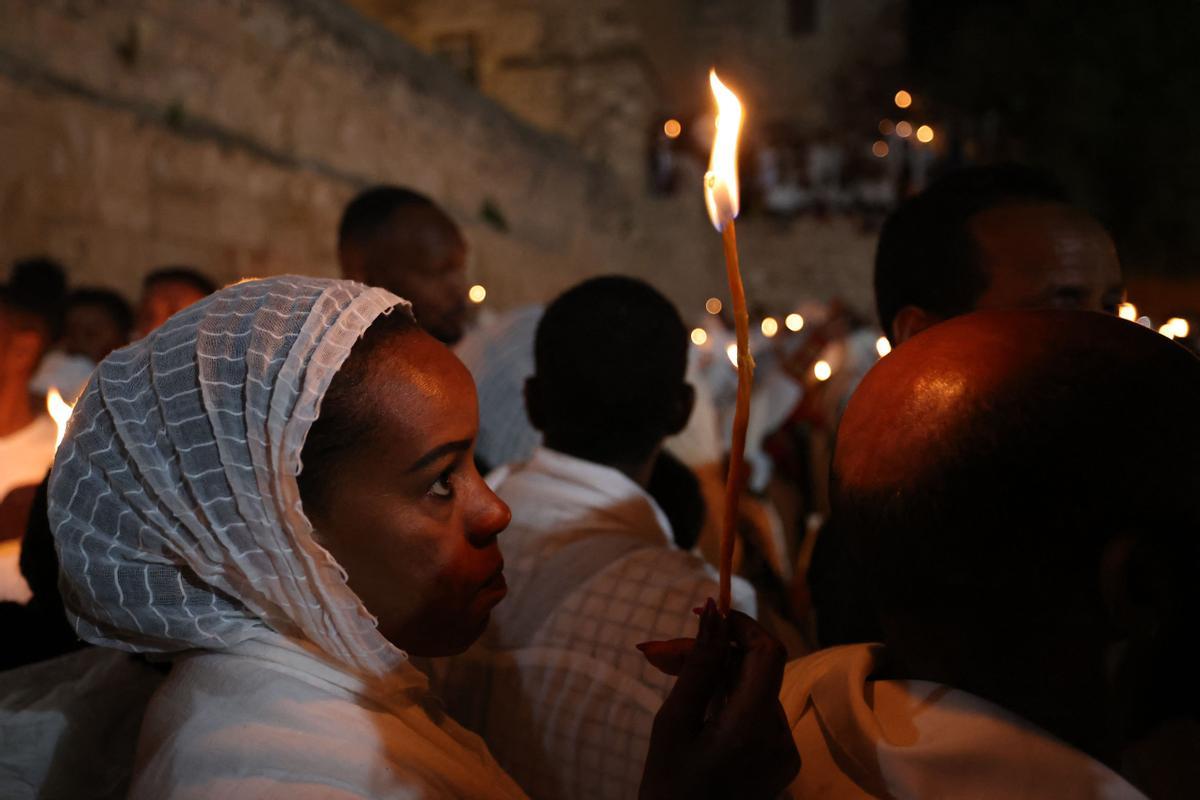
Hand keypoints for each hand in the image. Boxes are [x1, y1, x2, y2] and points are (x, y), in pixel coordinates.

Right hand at [638, 599, 799, 799]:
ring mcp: (784, 752)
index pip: (767, 650)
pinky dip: (728, 701)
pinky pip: (757, 714)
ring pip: (754, 689)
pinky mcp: (780, 762)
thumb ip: (699, 664)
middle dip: (713, 652)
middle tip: (660, 653)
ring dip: (717, 676)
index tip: (705, 617)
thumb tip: (713, 611)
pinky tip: (696, 708)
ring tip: (671, 676)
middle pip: (754, 669)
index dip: (740, 625)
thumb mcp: (673, 723)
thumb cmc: (668, 788)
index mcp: (753, 726)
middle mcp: (779, 737)